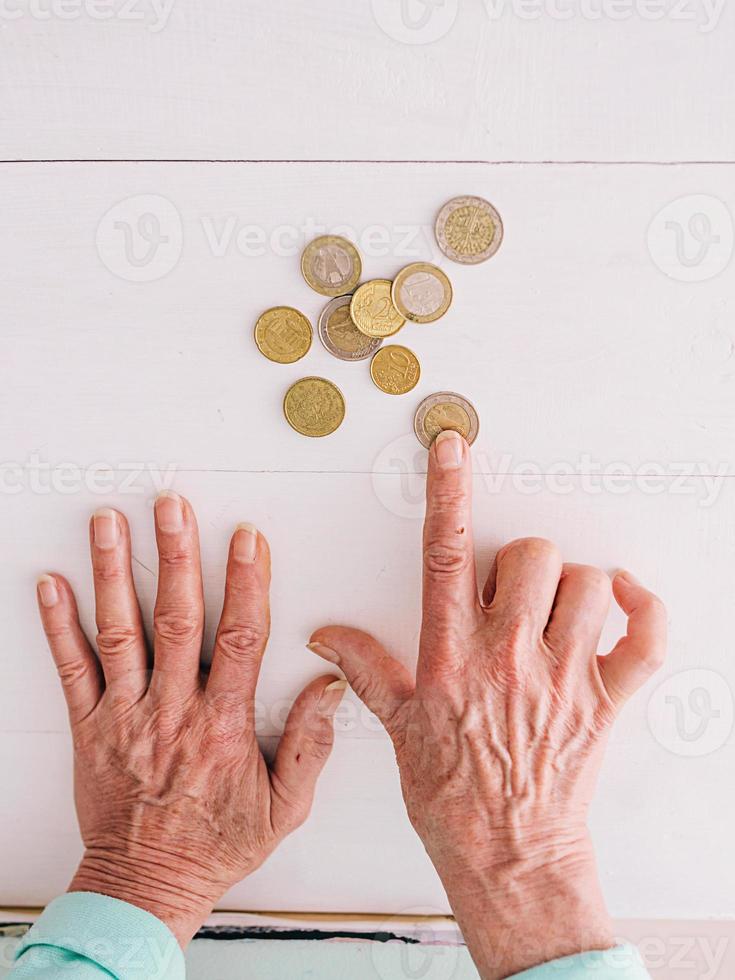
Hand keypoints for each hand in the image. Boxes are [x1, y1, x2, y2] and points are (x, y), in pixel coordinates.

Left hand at [36, 492, 345, 946]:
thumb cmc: (214, 845)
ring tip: (109, 525)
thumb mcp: (285, 808)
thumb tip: (327, 688)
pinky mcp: (88, 727)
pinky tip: (52, 585)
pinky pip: (71, 668)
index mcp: (223, 725)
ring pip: (119, 631)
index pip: (240, 638)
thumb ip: (310, 745)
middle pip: (176, 618)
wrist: (146, 885)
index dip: (246, 583)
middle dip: (176, 555)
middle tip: (172, 507)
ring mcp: (126, 715)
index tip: (246, 541)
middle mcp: (172, 710)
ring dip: (114, 572)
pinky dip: (58, 624)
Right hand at [309, 429, 666, 979]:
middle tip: (513, 592)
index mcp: (452, 655)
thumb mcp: (397, 726)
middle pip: (531, 556)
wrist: (508, 855)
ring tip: (558, 610)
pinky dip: (645, 609)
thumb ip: (364, 668)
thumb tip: (326, 637)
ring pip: (586, 584)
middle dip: (522, 561)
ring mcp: (564, 676)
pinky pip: (647, 636)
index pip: (446, 552)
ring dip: (575, 586)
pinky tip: (625, 602)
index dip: (448, 492)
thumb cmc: (453, 796)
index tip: (453, 448)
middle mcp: (509, 655)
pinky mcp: (607, 699)